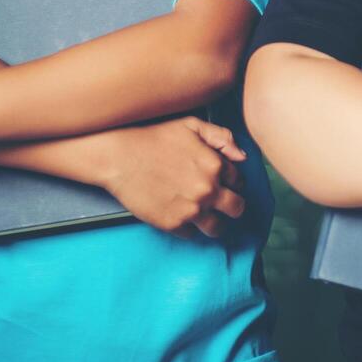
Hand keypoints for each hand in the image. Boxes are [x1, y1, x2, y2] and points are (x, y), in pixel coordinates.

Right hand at [98, 116, 247, 237]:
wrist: (120, 157)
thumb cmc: (154, 138)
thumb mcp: (192, 126)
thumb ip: (222, 137)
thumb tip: (242, 156)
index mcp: (215, 165)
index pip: (240, 182)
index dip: (233, 183)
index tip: (225, 184)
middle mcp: (208, 189)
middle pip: (237, 208)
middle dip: (233, 206)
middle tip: (222, 204)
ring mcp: (191, 209)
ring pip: (218, 228)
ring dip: (215, 223)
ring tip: (206, 217)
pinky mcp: (172, 224)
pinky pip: (191, 234)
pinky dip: (189, 227)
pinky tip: (181, 215)